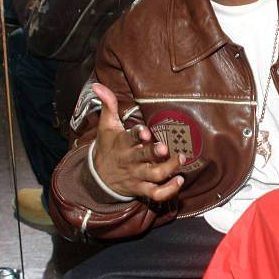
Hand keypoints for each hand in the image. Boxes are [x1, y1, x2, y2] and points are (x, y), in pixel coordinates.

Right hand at [92, 83, 184, 201]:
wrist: (98, 177)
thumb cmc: (108, 146)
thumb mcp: (106, 125)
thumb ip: (108, 104)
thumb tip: (97, 84)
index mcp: (123, 144)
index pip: (129, 138)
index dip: (137, 135)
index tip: (145, 132)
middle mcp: (131, 160)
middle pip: (144, 158)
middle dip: (155, 153)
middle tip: (166, 148)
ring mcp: (137, 176)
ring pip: (154, 176)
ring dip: (169, 169)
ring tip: (181, 160)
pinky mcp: (142, 189)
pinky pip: (155, 194)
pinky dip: (168, 191)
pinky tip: (179, 181)